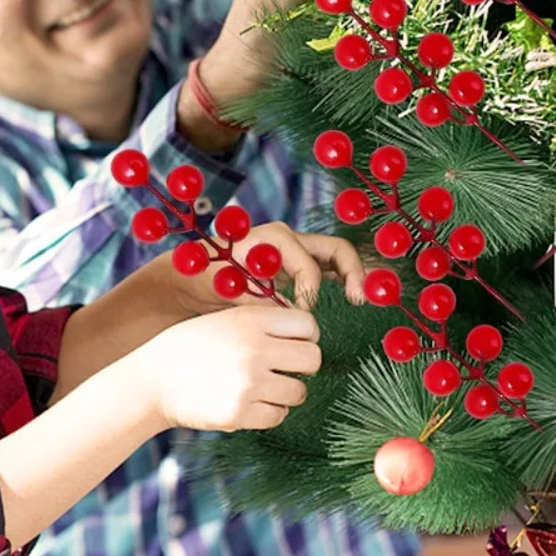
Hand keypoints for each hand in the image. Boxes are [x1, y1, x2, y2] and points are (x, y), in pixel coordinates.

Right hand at [140, 306, 321, 431]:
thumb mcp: (228, 318)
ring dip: (286, 392)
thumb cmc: (195, 345)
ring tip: (262, 387)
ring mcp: (248, 383)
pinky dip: (269, 412)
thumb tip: (310, 332)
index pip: (309, 325)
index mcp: (252, 320)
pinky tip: (250, 402)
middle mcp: (254, 349)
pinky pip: (278, 416)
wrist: (154, 379)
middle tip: (286, 369)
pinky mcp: (239, 413)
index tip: (294, 344)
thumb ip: (266, 322)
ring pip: (299, 392)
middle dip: (304, 366)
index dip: (306, 336)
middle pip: (313, 358)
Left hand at [178, 221, 366, 313]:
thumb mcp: (230, 287)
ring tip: (362, 302)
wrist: (193, 276)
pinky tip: (349, 305)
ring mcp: (296, 252)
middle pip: (336, 250)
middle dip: (354, 272)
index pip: (309, 267)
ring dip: (353, 278)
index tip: (305, 317)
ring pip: (337, 259)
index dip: (311, 294)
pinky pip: (329, 271)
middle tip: (360, 300)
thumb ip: (260, 298)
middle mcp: (290, 240)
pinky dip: (341, 284)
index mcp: (275, 238)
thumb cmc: (207, 276)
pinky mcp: (296, 267)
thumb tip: (291, 314)